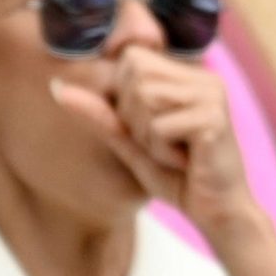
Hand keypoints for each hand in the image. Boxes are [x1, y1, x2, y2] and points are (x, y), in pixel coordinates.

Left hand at [52, 47, 252, 240]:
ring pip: (145, 98)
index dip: (126, 99)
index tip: (153, 131)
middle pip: (134, 76)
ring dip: (149, 137)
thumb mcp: (130, 143)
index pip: (130, 60)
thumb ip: (99, 114)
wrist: (218, 214)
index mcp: (186, 75)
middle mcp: (202, 77)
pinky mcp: (213, 117)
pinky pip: (159, 127)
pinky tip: (186, 163)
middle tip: (164, 146)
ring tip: (174, 155)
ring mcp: (211, 94)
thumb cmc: (178, 179)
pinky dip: (163, 153)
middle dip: (136, 119)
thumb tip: (57, 86)